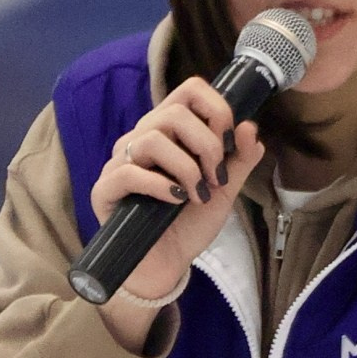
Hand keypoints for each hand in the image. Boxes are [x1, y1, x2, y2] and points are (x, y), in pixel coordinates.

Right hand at [89, 77, 265, 342]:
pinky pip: (130, 172)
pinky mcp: (106, 189)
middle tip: (215, 178)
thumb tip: (250, 127)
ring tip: (197, 195)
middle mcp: (142, 138)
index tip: (230, 144)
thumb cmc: (188, 226)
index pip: (190, 90)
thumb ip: (239, 160)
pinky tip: (176, 201)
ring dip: (186, 167)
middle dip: (206, 145)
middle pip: (174, 111)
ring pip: (153, 138)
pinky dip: (160, 185)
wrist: (166, 267)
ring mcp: (120, 162)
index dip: (216, 109)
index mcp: (170, 130)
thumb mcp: (222, 191)